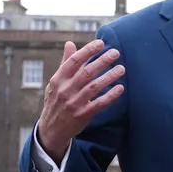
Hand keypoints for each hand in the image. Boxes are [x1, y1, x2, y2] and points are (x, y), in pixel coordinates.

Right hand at [37, 39, 124, 162]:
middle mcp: (65, 90)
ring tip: (121, 68)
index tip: (101, 43)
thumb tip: (70, 43)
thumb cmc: (56, 100)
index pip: (74, 61)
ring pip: (94, 87)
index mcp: (58, 79)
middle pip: (86, 72)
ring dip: (109, 76)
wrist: (51, 129)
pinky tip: (120, 88)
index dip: (87, 51)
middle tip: (116, 52)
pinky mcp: (83, 114)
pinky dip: (110, 95)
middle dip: (102, 61)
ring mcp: (74, 103)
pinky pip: (99, 103)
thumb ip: (65, 63)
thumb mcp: (56, 82)